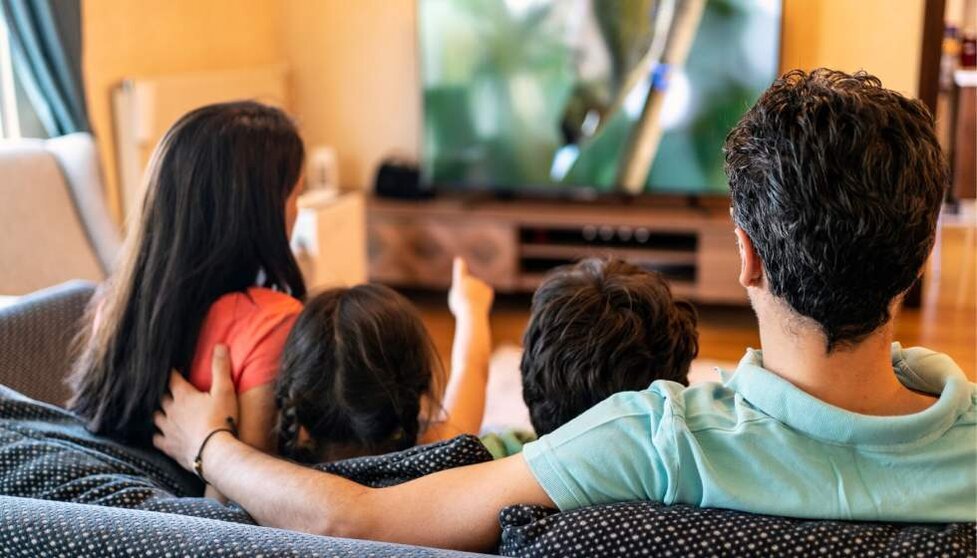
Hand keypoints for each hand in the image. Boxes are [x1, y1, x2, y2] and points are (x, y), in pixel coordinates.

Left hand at [154, 345, 238, 470]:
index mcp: (183, 395)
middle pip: (161, 398)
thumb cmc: (221, 419)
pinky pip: (156, 439)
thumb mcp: (225, 390)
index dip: (172, 372)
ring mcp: (168, 429)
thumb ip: (220, 368)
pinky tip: (160, 435)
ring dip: (158, 413)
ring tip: (162, 411)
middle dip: (163, 393)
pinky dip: (157, 435)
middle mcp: (171, 410)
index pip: (172, 378)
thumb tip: (219, 345)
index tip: (173, 368)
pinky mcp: (169, 446)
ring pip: (155, 417)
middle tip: (168, 390)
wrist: (215, 452)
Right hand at [448, 257, 493, 322]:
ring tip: (472, 305)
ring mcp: (481, 283)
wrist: (472, 311)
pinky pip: (485, 295)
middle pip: (469, 288)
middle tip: (465, 303)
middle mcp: (471, 279)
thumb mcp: (456, 301)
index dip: (460, 265)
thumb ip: (462, 293)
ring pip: (477, 292)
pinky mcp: (488, 289)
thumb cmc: (461, 307)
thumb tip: (471, 291)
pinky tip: (480, 304)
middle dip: (468, 295)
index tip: (460, 259)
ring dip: (475, 299)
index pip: (460, 270)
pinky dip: (483, 300)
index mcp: (460, 280)